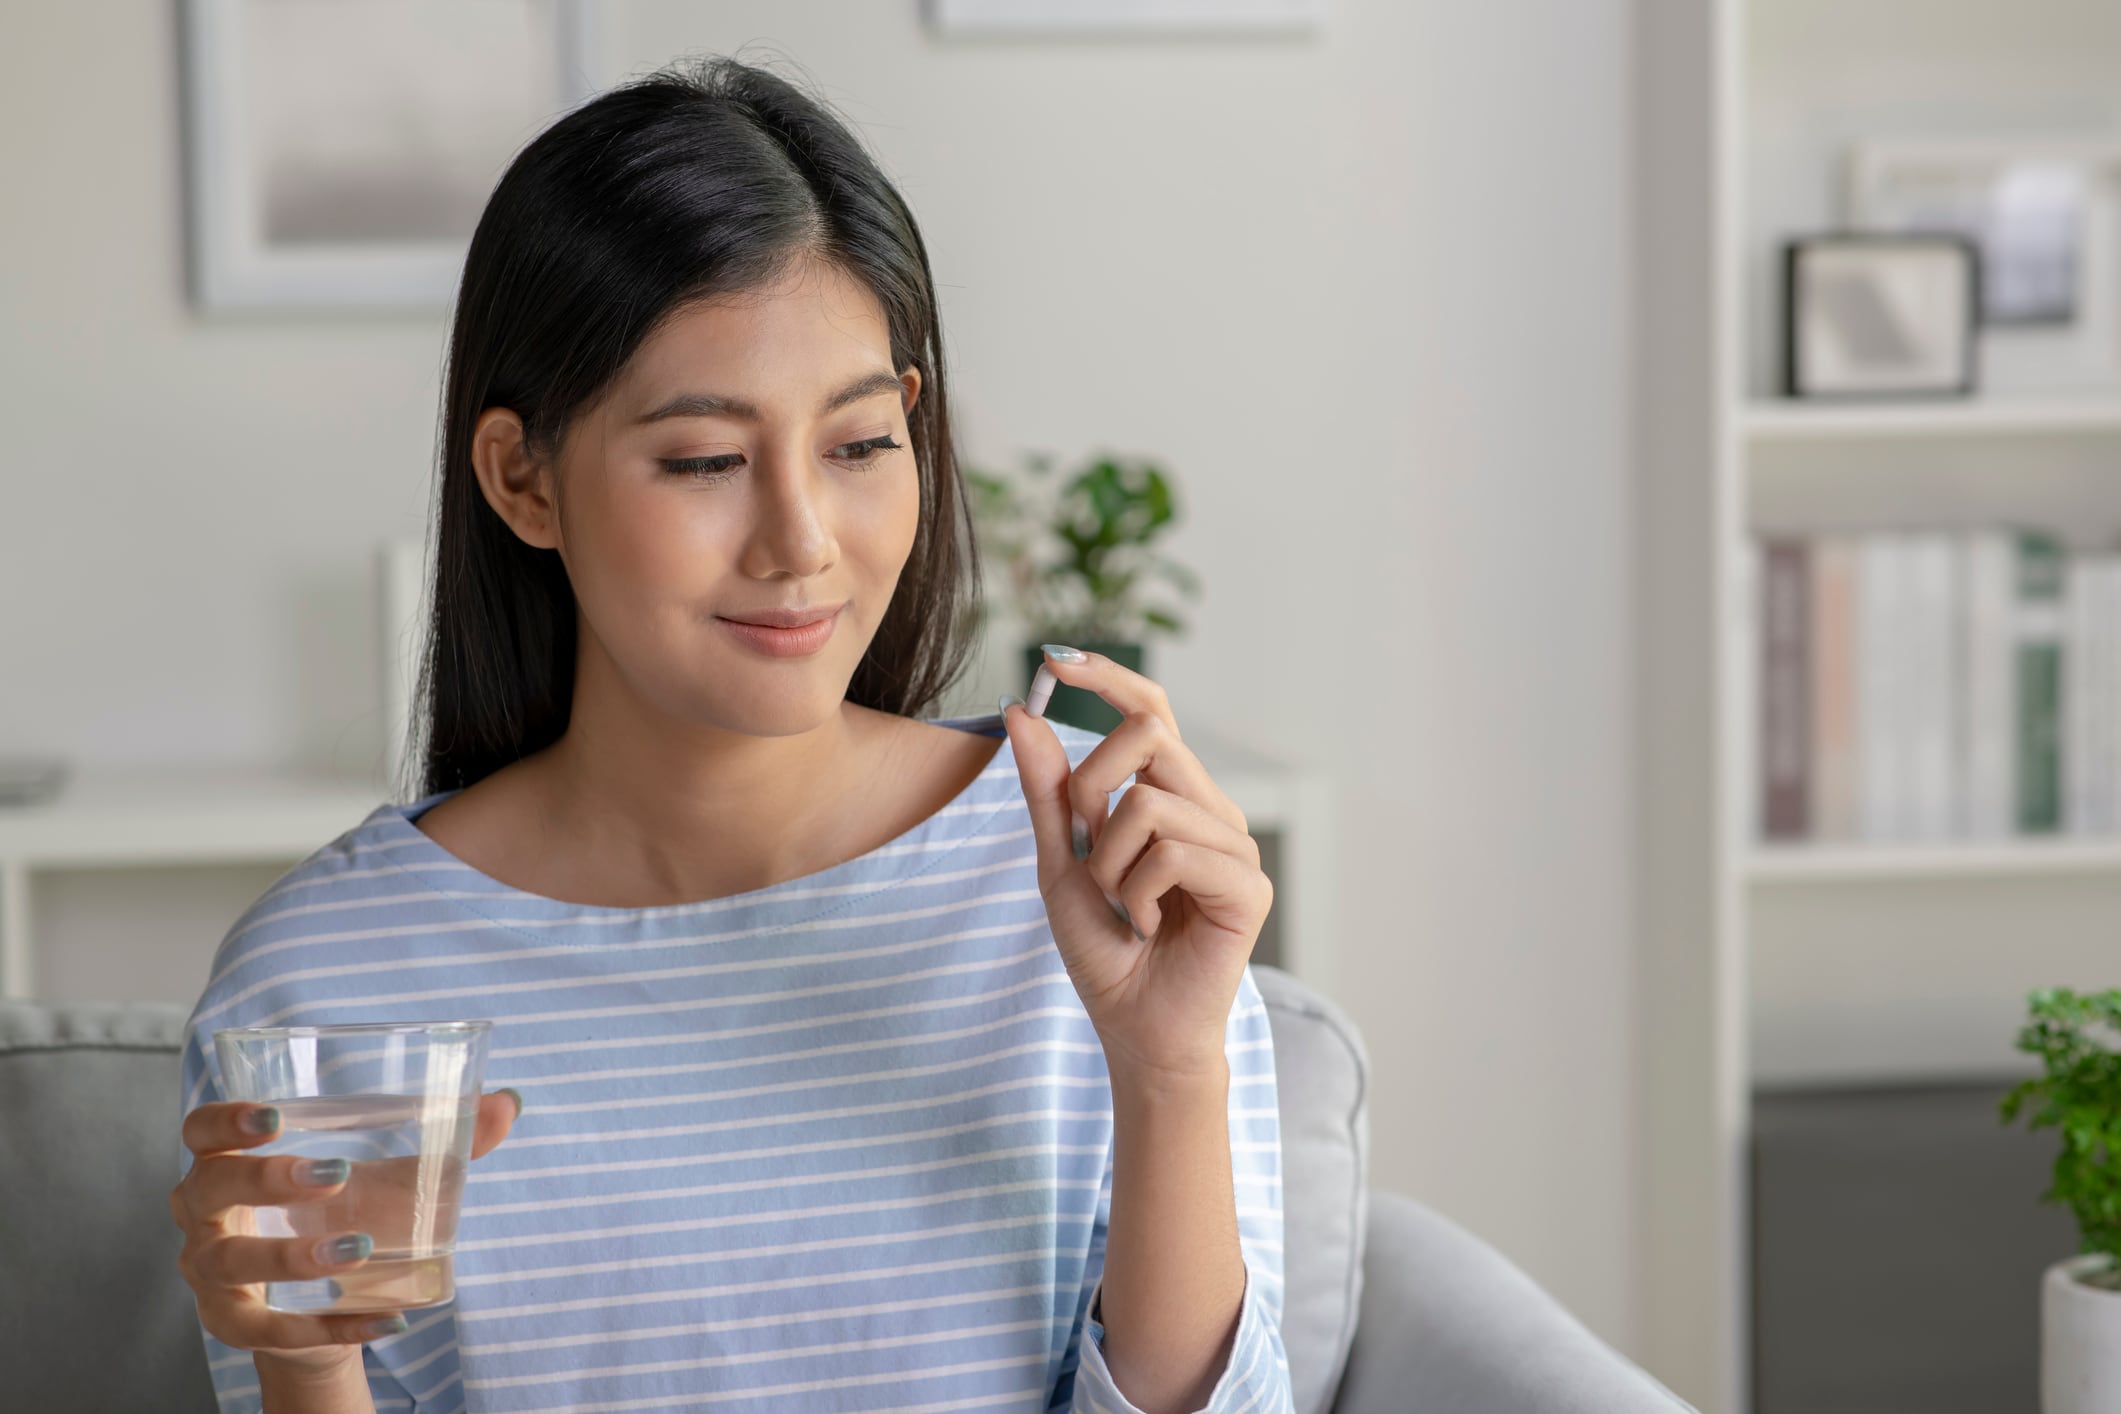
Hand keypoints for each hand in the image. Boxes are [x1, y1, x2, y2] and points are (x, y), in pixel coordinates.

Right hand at [169, 1091, 520, 1373]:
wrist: (332, 1303)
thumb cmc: (347, 1215)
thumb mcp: (392, 1176)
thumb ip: (448, 1137)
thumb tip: (507, 1103)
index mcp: (232, 1162)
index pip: (201, 1130)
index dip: (226, 1120)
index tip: (276, 1116)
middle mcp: (205, 1216)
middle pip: (207, 1187)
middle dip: (266, 1178)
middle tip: (336, 1174)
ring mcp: (211, 1274)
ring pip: (230, 1262)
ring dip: (292, 1255)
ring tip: (360, 1248)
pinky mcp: (235, 1325)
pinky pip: (270, 1330)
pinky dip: (329, 1325)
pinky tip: (386, 1318)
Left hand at [999, 647, 1273, 1085]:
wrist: (1134, 1028)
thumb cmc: (1105, 950)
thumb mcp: (1060, 862)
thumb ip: (1047, 790)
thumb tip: (1020, 710)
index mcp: (1172, 796)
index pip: (1152, 709)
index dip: (1108, 676)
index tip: (1056, 658)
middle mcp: (1210, 809)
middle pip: (1149, 735)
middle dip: (1090, 787)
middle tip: (1086, 854)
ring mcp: (1235, 846)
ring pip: (1150, 803)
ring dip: (1110, 864)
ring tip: (1125, 907)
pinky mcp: (1248, 886)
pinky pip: (1173, 852)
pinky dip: (1138, 895)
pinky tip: (1150, 927)